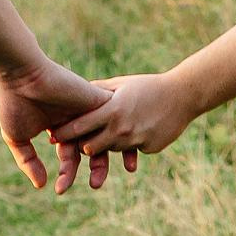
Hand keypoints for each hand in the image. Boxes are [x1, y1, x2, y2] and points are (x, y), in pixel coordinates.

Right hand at [0, 59, 135, 192]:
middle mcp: (77, 119)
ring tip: (102, 177)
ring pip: (107, 136)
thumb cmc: (15, 103)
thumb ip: (29, 162)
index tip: (60, 189)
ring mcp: (88, 109)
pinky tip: (120, 149)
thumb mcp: (17, 138)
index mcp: (60, 127)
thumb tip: (42, 185)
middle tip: (94, 185)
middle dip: (96, 169)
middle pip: (93, 148)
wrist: (21, 76)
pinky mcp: (98, 99)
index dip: (67, 173)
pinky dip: (117, 135)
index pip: (70, 154)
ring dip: (108, 156)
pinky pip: (115, 120)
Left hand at [57, 74, 198, 160]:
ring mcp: (136, 140)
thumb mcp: (121, 84)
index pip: (80, 126)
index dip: (64, 133)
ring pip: (110, 151)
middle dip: (83, 145)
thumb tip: (75, 92)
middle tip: (76, 142)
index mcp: (112, 110)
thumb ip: (98, 91)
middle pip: (90, 147)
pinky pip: (131, 151)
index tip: (52, 136)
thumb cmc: (149, 86)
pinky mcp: (149, 148)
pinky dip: (129, 144)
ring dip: (105, 144)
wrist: (183, 95)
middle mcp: (121, 129)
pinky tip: (138, 130)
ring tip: (109, 132)